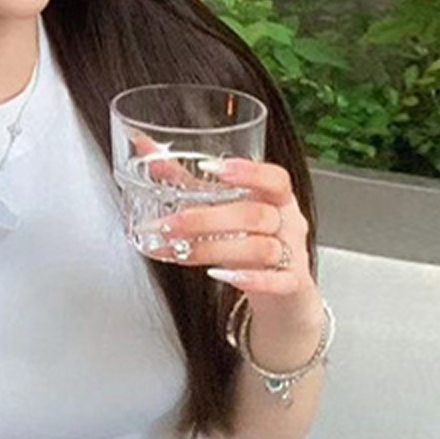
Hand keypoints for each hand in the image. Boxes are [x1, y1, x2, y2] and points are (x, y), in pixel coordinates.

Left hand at [134, 143, 318, 323]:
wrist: (279, 290)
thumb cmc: (248, 241)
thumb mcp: (221, 210)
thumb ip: (186, 181)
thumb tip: (145, 148)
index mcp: (276, 198)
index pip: (275, 179)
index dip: (247, 172)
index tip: (210, 169)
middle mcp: (288, 223)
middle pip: (256, 215)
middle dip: (207, 219)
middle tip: (169, 225)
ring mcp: (293, 255)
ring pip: (260, 249)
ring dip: (213, 249)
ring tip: (178, 251)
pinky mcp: (291, 285)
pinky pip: (276, 282)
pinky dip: (248, 279)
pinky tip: (218, 275)